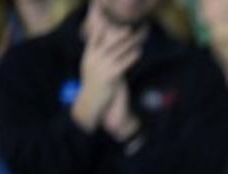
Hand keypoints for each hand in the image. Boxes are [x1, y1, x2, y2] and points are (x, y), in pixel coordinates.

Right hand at [72, 9, 144, 131]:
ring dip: (129, 42)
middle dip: (120, 32)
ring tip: (138, 34)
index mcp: (89, 55)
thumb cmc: (94, 85)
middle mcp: (94, 59)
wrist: (90, 102)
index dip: (101, 25)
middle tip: (130, 25)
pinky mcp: (110, 77)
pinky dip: (131, 57)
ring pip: (117, 51)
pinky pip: (122, 64)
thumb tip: (102, 45)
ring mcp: (101, 67)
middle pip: (109, 42)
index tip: (108, 17)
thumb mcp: (92, 67)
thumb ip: (97, 55)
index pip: (95, 36)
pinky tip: (138, 51)